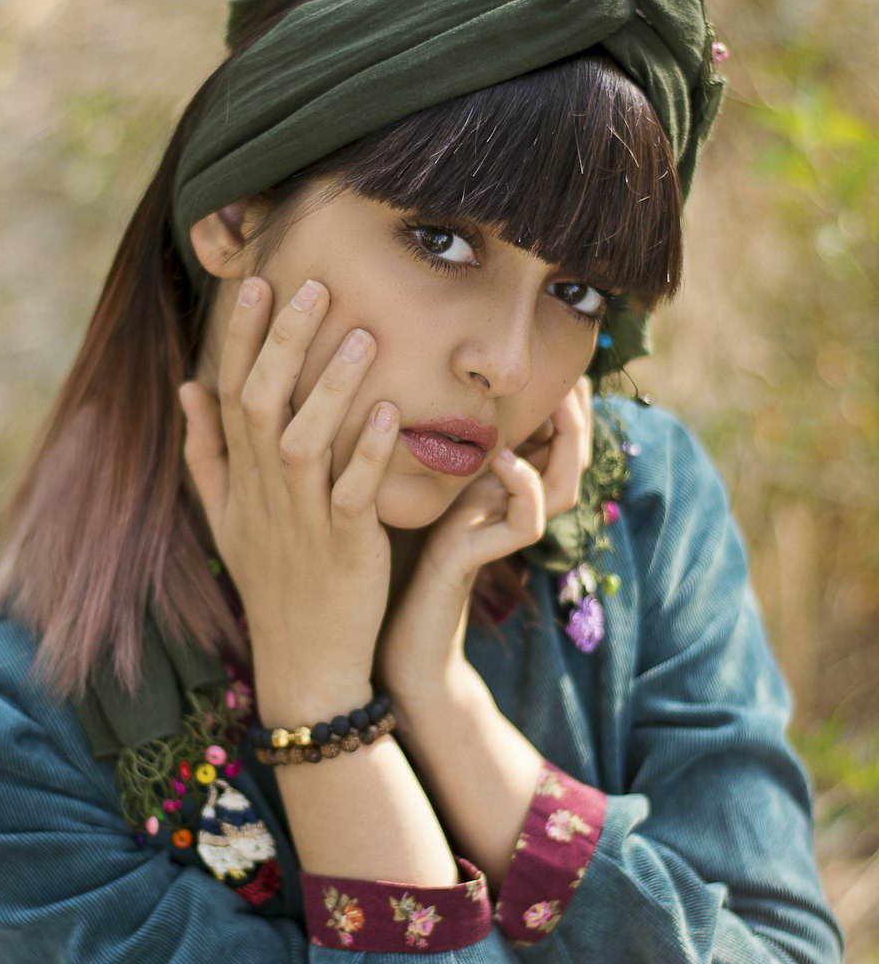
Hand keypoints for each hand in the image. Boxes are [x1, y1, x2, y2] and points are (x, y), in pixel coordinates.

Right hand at [179, 277, 399, 724]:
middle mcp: (266, 491)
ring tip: (362, 335)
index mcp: (241, 477)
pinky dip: (369, 454)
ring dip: (332, 388)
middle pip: (263, 404)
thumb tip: (188, 387)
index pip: (232, 393)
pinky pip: (354, 494)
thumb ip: (207, 450)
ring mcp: (303, 519)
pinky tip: (390, 412)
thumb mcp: (226, 515)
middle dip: (282, 342)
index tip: (253, 279)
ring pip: (306, 441)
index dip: (240, 336)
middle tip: (311, 285)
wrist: (304, 660)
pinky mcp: (345, 547)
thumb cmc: (270, 580)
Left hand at [378, 378, 593, 699]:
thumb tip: (441, 366)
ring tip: (560, 405)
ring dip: (567, 443)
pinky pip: (527, 521)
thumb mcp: (422, 470)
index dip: (565, 393)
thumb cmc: (397, 536)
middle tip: (573, 372)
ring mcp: (506, 531)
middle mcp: (515, 505)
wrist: (386, 616)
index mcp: (505, 479)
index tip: (557, 348)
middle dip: (579, 411)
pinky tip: (504, 458)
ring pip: (565, 485)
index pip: (556, 429)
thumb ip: (443, 429)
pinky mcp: (488, 555)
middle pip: (575, 452)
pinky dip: (523, 487)